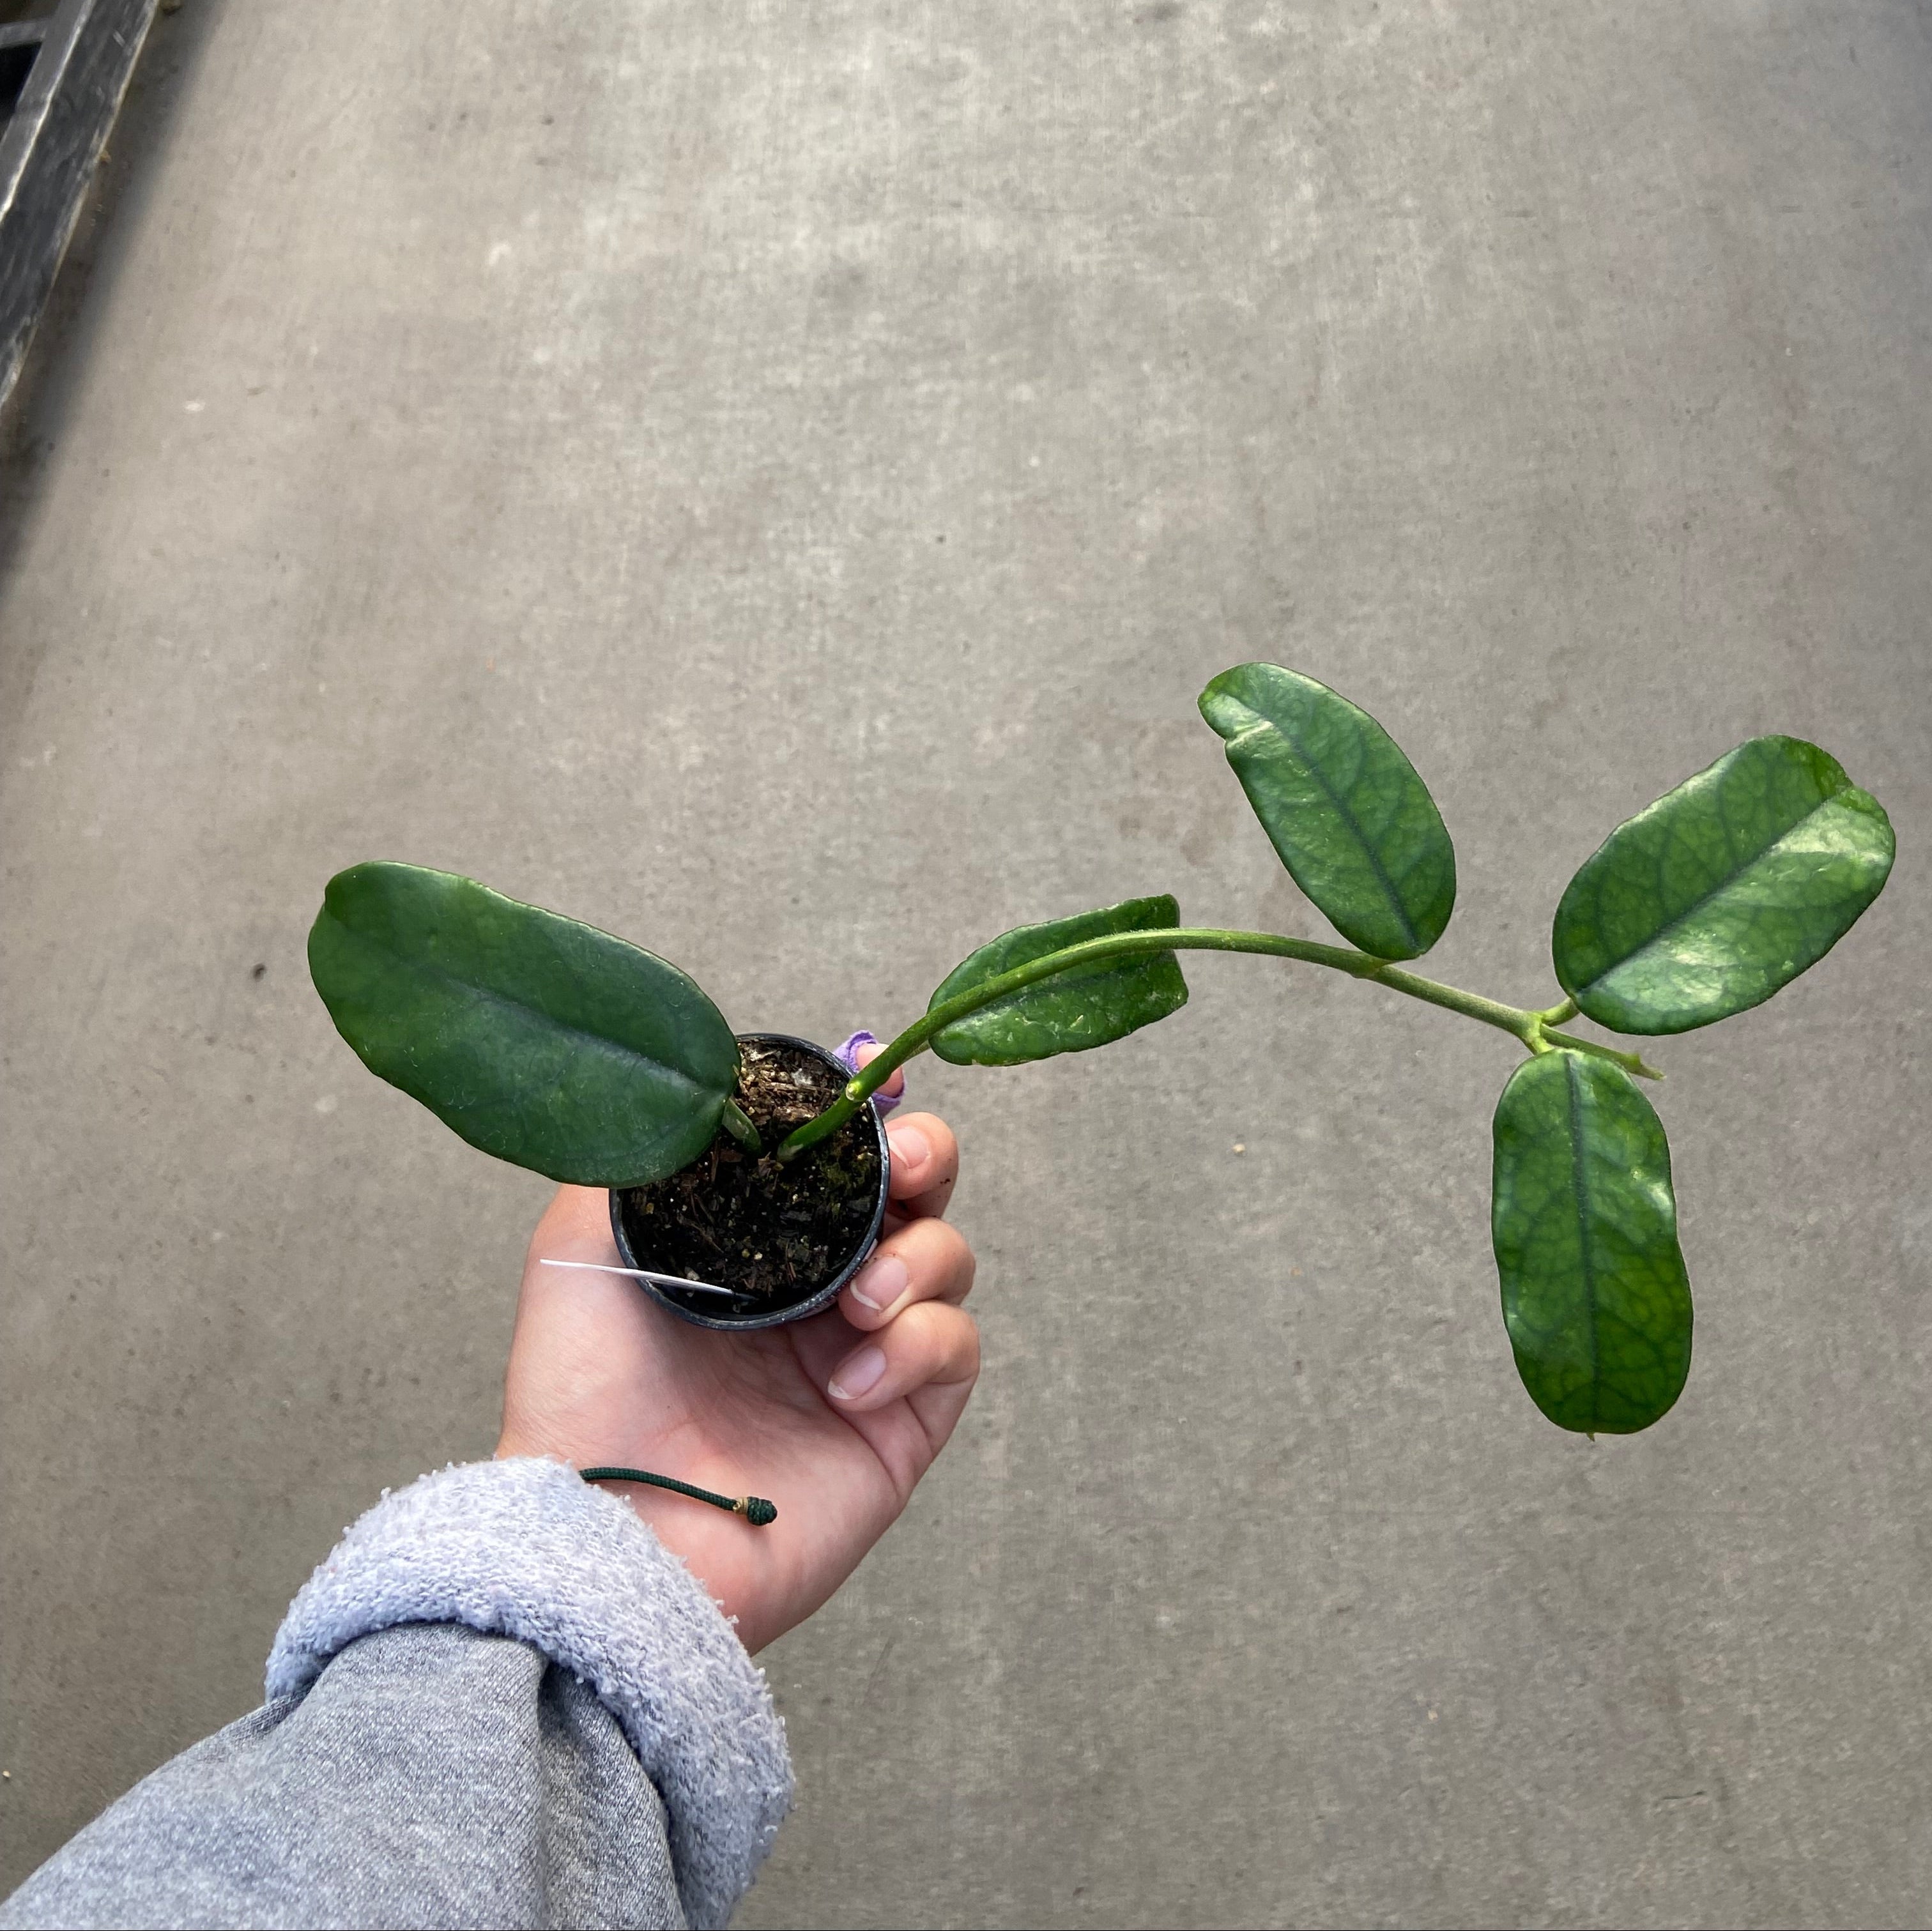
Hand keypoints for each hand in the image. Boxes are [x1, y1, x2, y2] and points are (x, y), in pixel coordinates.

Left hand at [495, 1060, 978, 1652]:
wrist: (609, 1530)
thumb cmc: (581, 1396)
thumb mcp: (581, 1248)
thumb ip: (647, 1160)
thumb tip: (707, 1091)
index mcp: (753, 1240)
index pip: (834, 1153)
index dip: (864, 1109)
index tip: (872, 1076)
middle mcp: (816, 1288)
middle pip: (916, 1189)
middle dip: (924, 1157)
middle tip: (900, 1169)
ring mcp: (863, 1353)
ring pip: (949, 1258)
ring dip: (919, 1259)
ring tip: (857, 1305)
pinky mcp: (899, 1424)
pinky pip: (956, 1349)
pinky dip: (919, 1346)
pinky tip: (849, 1383)